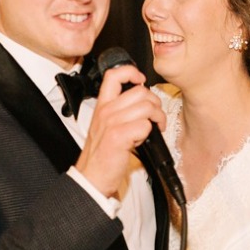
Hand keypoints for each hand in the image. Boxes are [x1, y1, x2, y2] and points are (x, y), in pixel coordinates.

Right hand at [75, 62, 167, 199]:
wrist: (92, 177)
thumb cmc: (102, 155)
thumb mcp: (106, 126)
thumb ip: (121, 111)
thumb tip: (144, 103)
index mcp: (102, 105)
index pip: (114, 75)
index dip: (131, 72)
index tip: (141, 80)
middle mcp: (106, 111)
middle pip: (141, 92)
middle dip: (156, 104)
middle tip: (155, 117)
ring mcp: (112, 123)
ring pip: (147, 107)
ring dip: (158, 118)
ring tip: (155, 128)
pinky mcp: (119, 137)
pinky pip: (145, 125)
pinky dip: (149, 133)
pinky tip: (143, 140)